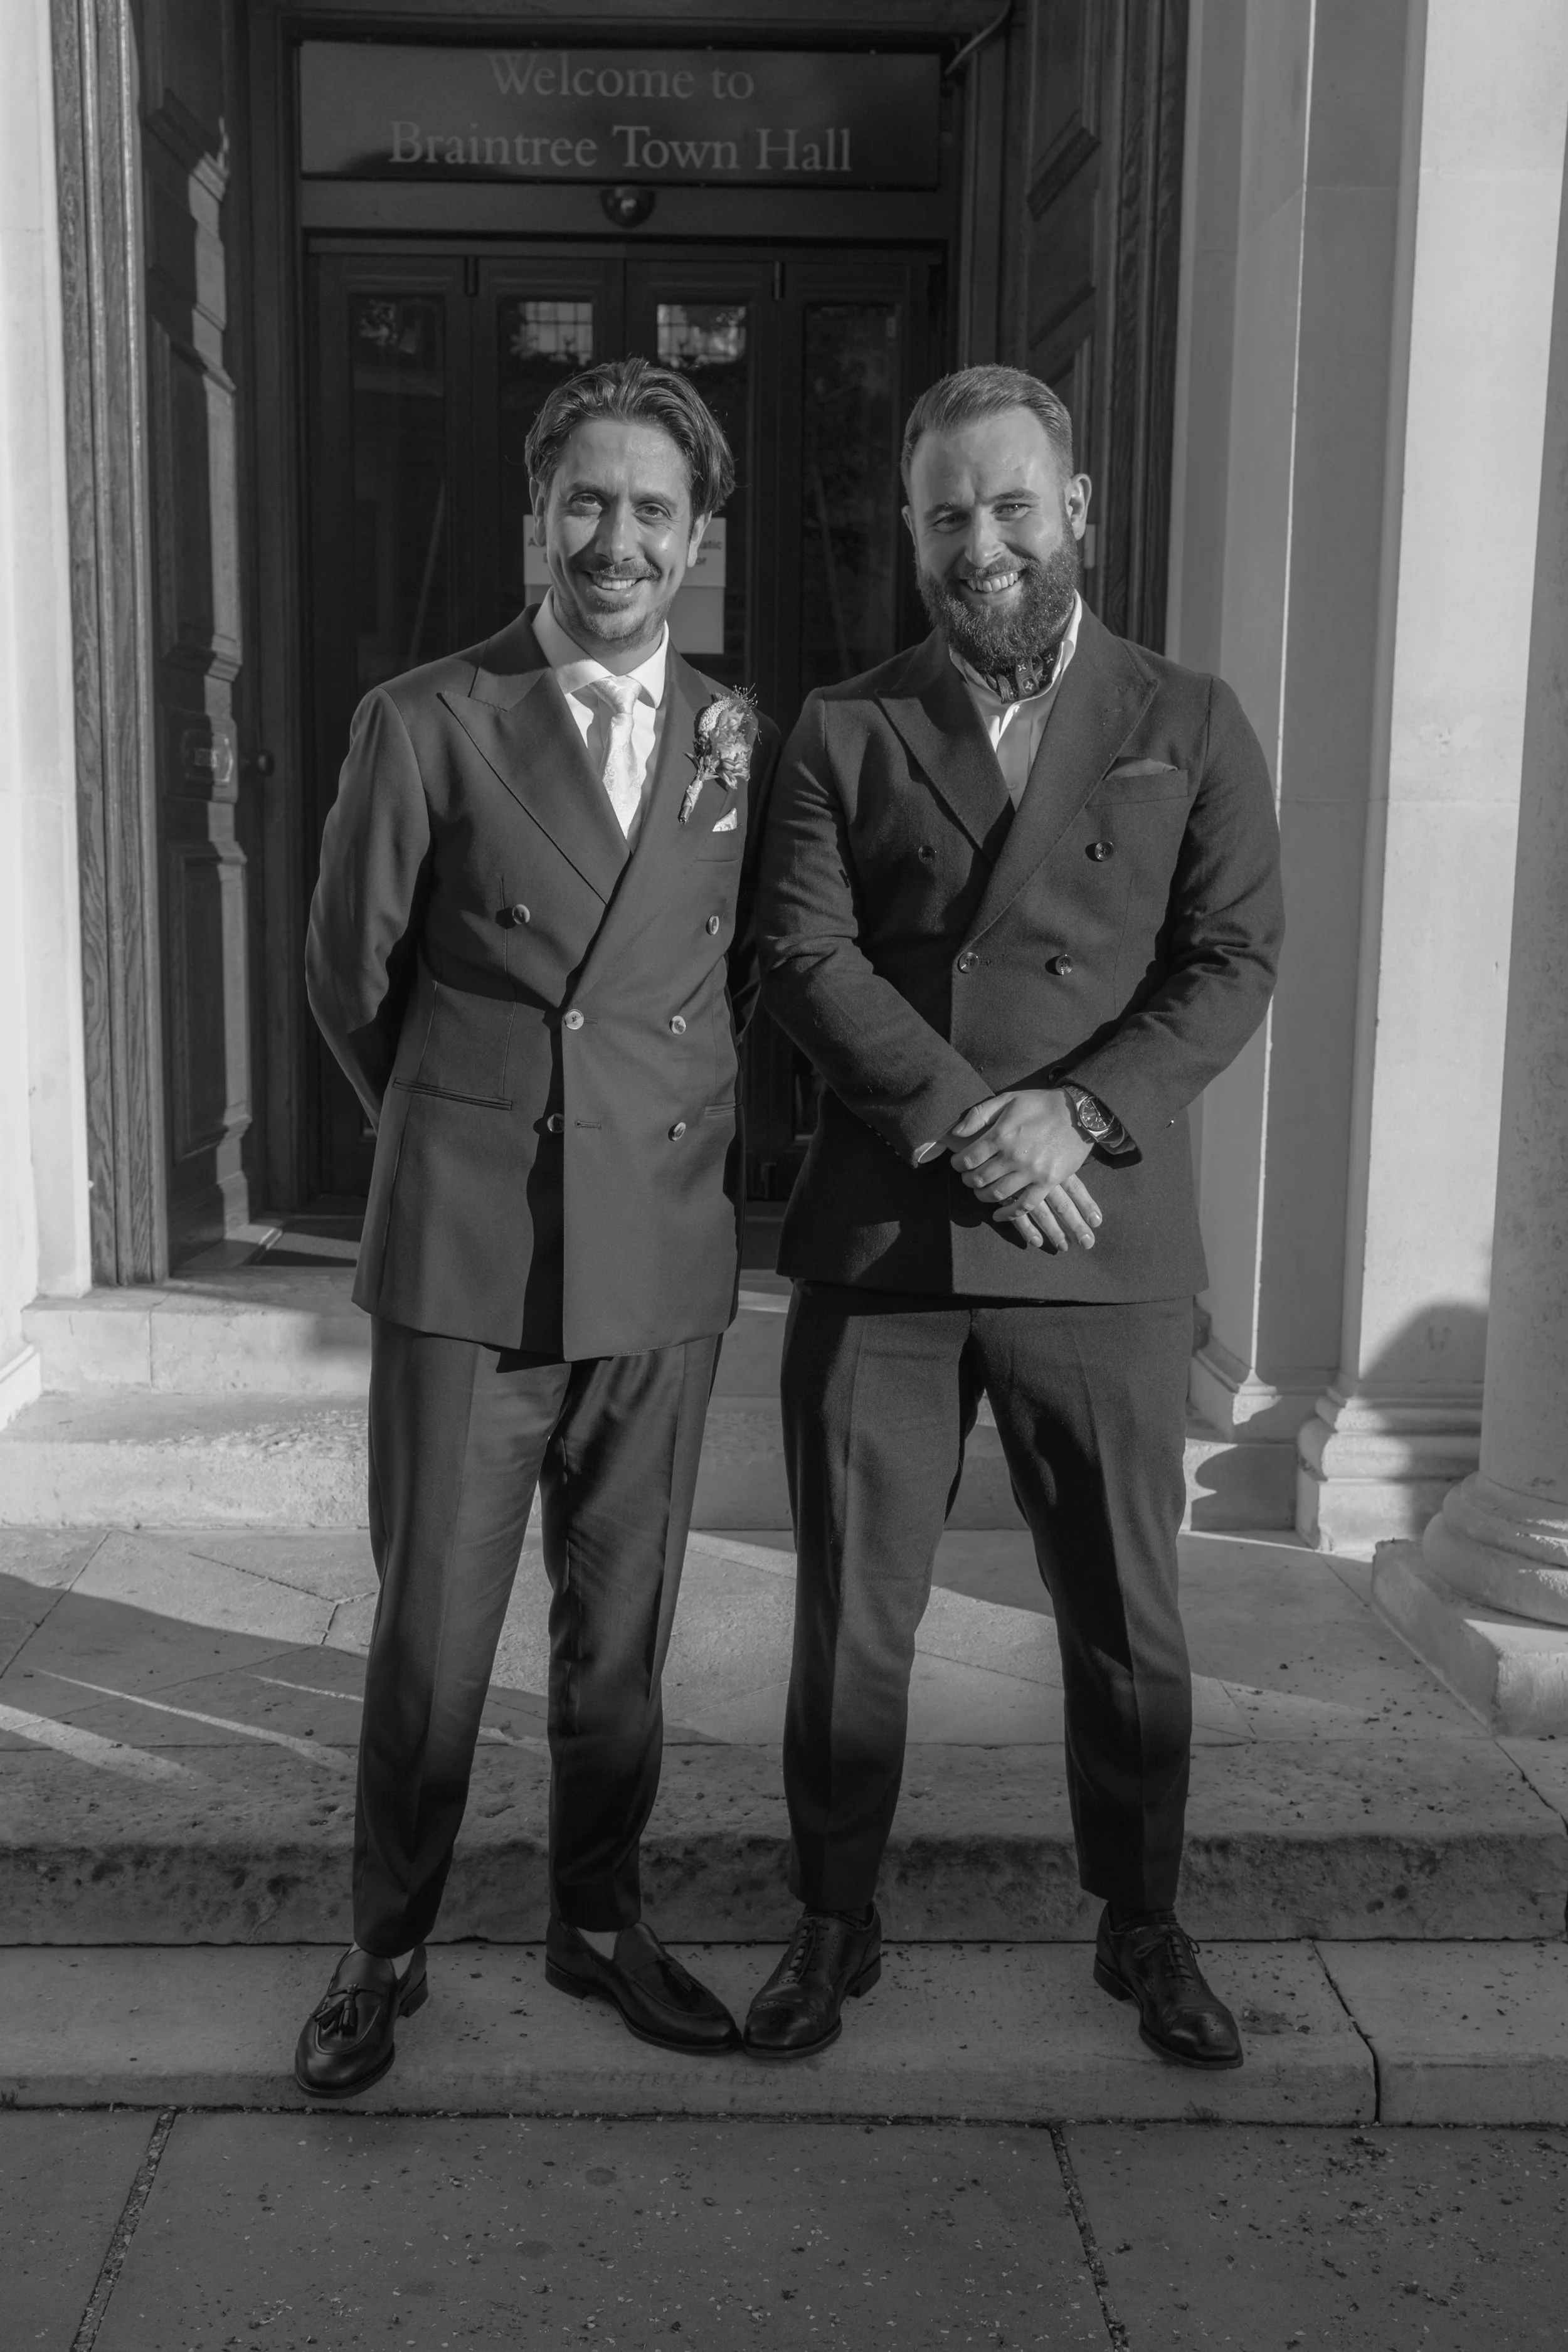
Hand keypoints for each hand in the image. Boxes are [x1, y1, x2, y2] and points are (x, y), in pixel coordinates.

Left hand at [940, 1091, 1103, 1251]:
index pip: (968, 1158)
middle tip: (968, 1178)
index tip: (958, 1164)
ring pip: (997, 1193)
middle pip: (980, 1178)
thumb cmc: (1041, 1104)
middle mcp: (1014, 1155)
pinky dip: (1008, 1213)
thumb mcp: (1008, 1099)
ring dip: (983, 1196)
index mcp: (1001, 1134)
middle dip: (968, 1180)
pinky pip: (1025, 1205)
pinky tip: (998, 1214)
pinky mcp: (1048, 1182)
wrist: (1080, 1113)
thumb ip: (979, 1114)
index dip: (957, 1164)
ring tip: (981, 1191)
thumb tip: (956, 1132)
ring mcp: (1032, 1171)